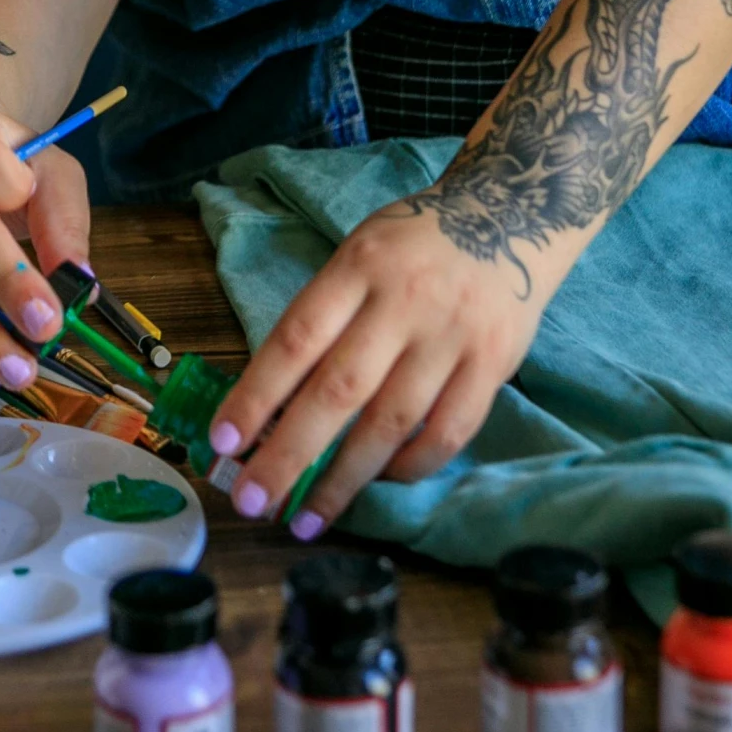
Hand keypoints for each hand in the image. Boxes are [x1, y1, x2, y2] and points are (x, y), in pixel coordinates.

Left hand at [206, 197, 545, 537]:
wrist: (510, 213)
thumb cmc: (413, 246)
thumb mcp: (360, 255)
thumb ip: (325, 317)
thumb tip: (271, 405)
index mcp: (359, 265)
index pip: (297, 337)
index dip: (256, 393)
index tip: (222, 442)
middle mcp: (405, 300)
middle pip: (339, 389)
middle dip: (289, 454)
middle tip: (250, 501)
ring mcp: (452, 334)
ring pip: (391, 421)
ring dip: (343, 479)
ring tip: (306, 519)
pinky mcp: (493, 363)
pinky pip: (448, 431)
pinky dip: (410, 466)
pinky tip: (379, 483)